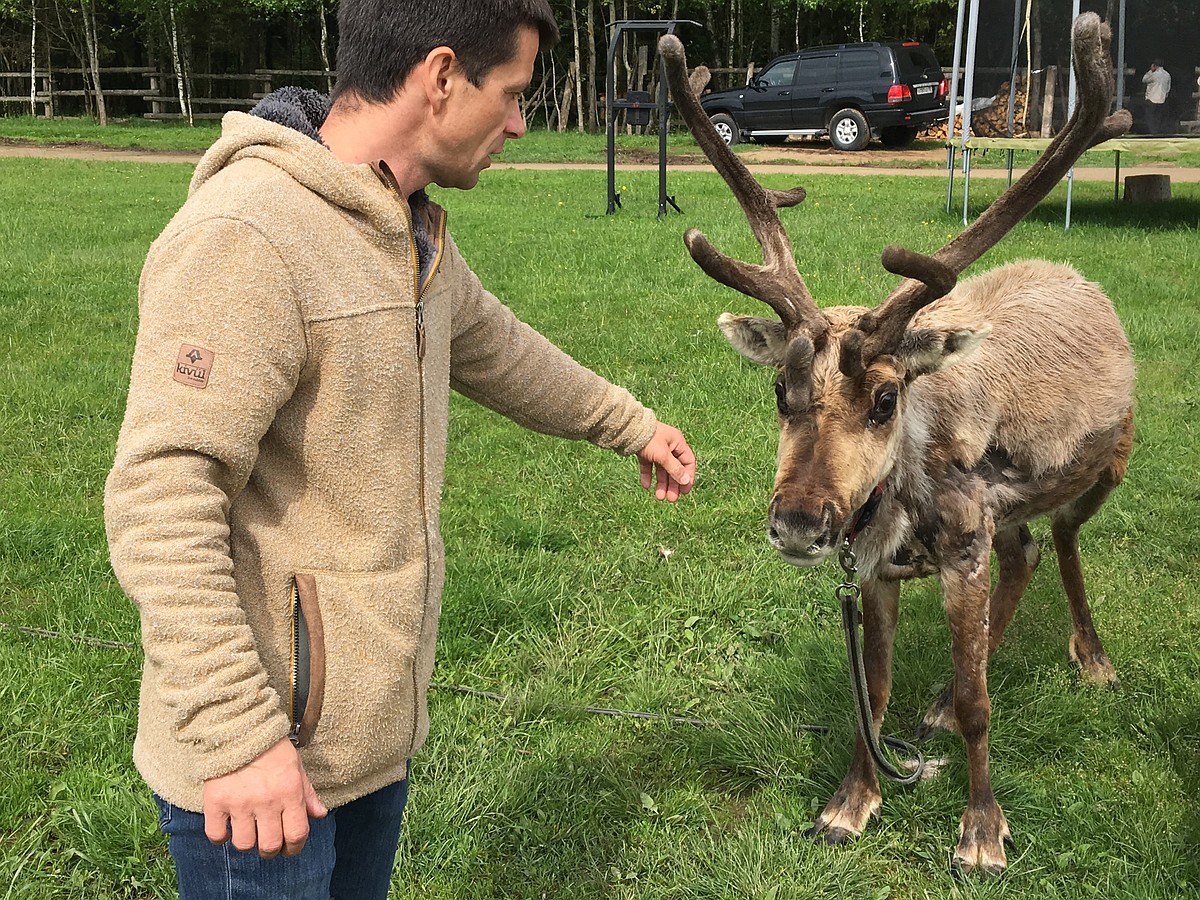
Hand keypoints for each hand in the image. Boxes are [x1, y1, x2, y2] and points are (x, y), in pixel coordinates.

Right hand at [202, 737, 327, 858]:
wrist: (239, 727)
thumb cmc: (271, 748)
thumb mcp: (296, 766)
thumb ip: (307, 794)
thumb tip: (319, 815)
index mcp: (289, 792)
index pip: (297, 834)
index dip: (295, 847)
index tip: (290, 847)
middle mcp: (266, 801)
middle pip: (270, 846)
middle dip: (271, 850)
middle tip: (268, 843)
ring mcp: (239, 803)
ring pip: (244, 845)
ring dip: (247, 843)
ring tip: (248, 832)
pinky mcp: (216, 801)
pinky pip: (216, 835)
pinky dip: (221, 837)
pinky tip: (227, 827)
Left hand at [636, 423, 695, 501]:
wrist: (627, 429)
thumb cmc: (649, 439)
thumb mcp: (663, 455)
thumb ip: (675, 469)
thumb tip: (686, 481)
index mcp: (678, 443)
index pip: (688, 462)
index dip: (687, 477)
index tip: (684, 491)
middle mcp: (668, 446)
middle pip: (674, 468)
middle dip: (673, 484)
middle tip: (671, 499)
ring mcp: (656, 449)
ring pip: (661, 469)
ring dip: (661, 483)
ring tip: (659, 497)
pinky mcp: (644, 451)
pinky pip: (648, 466)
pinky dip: (648, 475)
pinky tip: (646, 486)